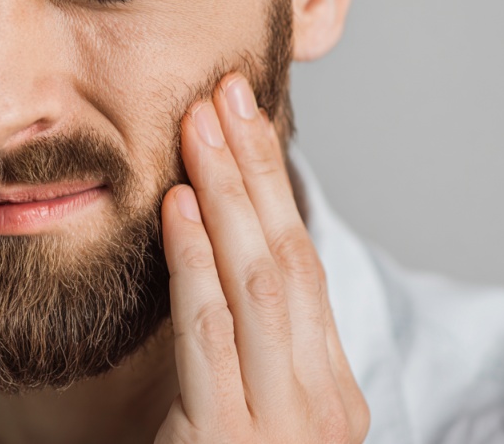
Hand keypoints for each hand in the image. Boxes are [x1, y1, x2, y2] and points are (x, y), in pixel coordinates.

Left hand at [154, 74, 369, 443]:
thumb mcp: (240, 403)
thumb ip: (242, 338)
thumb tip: (214, 242)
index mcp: (328, 390)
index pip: (302, 265)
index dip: (271, 186)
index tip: (242, 119)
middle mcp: (324, 404)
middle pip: (288, 258)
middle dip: (254, 170)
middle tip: (224, 92)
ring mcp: (286, 428)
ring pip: (261, 283)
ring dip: (226, 194)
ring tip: (199, 124)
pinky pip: (211, 335)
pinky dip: (192, 263)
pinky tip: (174, 205)